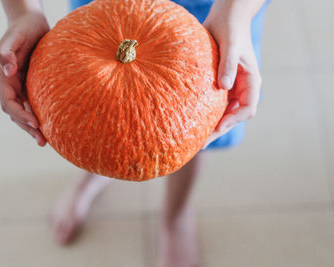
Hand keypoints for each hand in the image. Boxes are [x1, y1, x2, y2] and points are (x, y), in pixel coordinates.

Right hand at [0, 11, 48, 145]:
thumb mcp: (14, 36)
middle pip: (15, 113)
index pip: (9, 102)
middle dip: (28, 128)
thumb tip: (7, 69)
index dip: (20, 114)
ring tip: (45, 142)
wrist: (32, 25)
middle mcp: (9, 86)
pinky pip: (32, 107)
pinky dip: (38, 118)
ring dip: (32, 128)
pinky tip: (49, 127)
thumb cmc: (23, 29)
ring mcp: (19, 88)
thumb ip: (6, 51)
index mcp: (3, 78)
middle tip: (43, 141)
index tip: (35, 123)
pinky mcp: (30, 88)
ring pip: (23, 113)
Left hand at [202, 1, 262, 148]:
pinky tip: (191, 118)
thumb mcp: (230, 45)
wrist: (225, 17)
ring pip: (222, 112)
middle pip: (233, 116)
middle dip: (218, 129)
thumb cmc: (230, 28)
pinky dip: (205, 112)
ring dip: (211, 124)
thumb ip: (228, 65)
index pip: (247, 109)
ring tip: (194, 137)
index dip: (232, 121)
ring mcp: (230, 86)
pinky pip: (213, 103)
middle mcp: (241, 87)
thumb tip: (224, 87)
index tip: (216, 127)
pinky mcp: (218, 83)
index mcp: (250, 81)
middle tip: (200, 143)